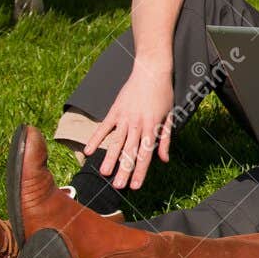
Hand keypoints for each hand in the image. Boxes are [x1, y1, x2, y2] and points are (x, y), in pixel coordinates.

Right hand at [84, 66, 175, 190]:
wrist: (152, 71)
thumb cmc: (163, 94)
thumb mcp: (170, 116)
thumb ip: (165, 139)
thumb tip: (164, 159)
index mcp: (152, 128)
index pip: (146, 154)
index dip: (140, 171)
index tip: (134, 186)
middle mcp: (137, 125)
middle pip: (130, 152)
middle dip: (124, 170)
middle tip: (118, 187)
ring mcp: (124, 118)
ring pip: (116, 142)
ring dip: (110, 158)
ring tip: (104, 173)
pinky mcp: (115, 110)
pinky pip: (104, 127)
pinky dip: (95, 139)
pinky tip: (88, 151)